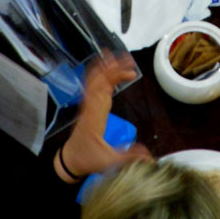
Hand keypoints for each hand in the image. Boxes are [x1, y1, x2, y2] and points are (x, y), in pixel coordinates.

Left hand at [54, 51, 151, 181]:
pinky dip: (101, 74)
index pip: (102, 92)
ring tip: (119, 57)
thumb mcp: (108, 161)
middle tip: (129, 60)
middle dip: (113, 69)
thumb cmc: (88, 159)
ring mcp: (88, 105)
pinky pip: (93, 85)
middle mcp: (89, 107)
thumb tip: (149, 155)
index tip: (129, 72)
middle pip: (99, 82)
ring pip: (95, 81)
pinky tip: (109, 67)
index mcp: (94, 117)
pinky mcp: (89, 105)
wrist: (70, 159)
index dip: (114, 79)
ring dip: (106, 68)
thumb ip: (128, 157)